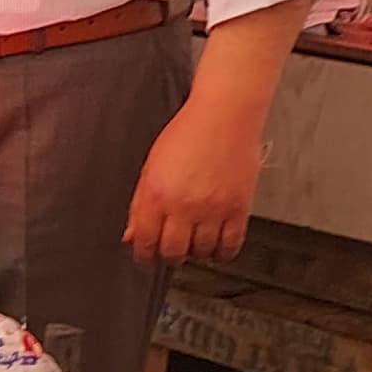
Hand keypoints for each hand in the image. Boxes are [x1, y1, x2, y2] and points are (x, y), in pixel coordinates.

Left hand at [123, 94, 271, 263]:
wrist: (225, 114)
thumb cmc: (188, 133)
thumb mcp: (152, 166)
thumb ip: (140, 204)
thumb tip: (132, 235)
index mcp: (156, 193)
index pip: (144, 241)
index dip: (143, 255)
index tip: (146, 257)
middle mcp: (183, 205)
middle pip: (173, 252)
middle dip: (169, 257)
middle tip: (172, 251)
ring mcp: (212, 208)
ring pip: (201, 252)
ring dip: (196, 253)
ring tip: (195, 241)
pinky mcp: (238, 208)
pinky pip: (230, 246)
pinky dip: (222, 252)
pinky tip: (217, 245)